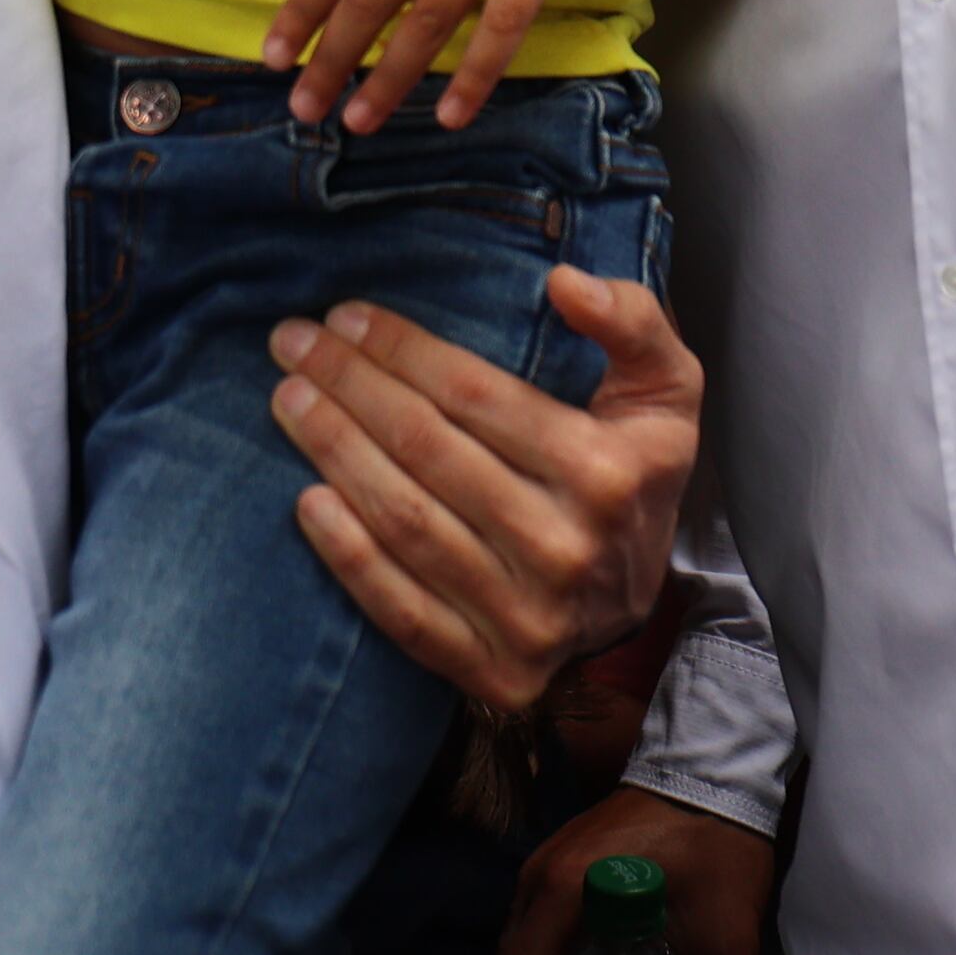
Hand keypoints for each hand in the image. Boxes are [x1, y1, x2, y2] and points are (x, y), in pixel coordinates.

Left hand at [268, 268, 693, 711]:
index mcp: (604, 471)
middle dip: (349, 386)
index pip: (474, 394)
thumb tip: (562, 283)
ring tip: (290, 402)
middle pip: (427, 450)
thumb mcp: (665, 387)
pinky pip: (402, 612)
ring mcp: (529, 619)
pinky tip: (307, 502)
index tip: (344, 316)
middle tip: (292, 345)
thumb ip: (631, 320)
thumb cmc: (635, 472)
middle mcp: (566, 548)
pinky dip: (348, 557)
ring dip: (334, 454)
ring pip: (406, 523)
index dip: (400, 349)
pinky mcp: (494, 671)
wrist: (637, 604)